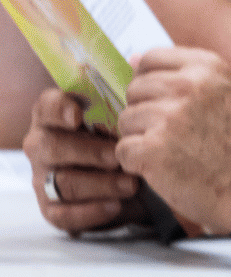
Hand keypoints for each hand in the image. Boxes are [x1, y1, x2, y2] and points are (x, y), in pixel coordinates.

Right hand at [23, 88, 142, 232]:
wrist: (139, 185)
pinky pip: (62, 214)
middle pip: (50, 146)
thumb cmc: (130, 141)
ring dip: (99, 183)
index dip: (59, 109)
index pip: (46, 106)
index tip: (79, 114)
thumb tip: (138, 63)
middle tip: (120, 156)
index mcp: (58, 117)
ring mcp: (45, 178)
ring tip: (132, 184)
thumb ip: (127, 96)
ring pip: (62, 181)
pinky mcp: (54, 209)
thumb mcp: (129, 118)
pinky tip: (115, 206)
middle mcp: (44, 145)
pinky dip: (90, 211)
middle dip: (88, 151)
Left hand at [114, 47, 230, 238]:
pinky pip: (123, 149)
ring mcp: (169, 116)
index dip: (150, 82)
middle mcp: (189, 85)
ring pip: (125, 120)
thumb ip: (181, 75)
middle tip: (176, 134)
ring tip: (173, 151)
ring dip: (141, 139)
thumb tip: (132, 60)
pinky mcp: (153, 148)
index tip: (168, 102)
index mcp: (207, 67)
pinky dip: (137, 163)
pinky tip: (165, 167)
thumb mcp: (222, 94)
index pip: (150, 58)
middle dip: (146, 113)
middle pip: (134, 90)